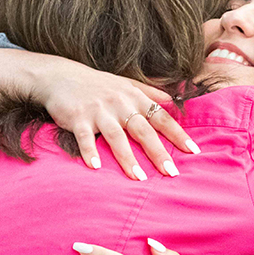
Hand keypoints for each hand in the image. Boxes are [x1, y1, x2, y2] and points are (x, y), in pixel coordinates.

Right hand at [0, 49, 199, 179]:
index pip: (161, 117)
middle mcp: (119, 104)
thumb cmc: (97, 84)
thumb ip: (149, 92)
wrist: (60, 76)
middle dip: (158, 152)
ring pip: (117, 137)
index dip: (177, 134)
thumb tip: (173, 99)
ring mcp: (99, 111)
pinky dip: (89, 152)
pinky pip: (85, 138)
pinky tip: (95, 167)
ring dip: (128, 158)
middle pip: (143, 130)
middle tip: (171, 172)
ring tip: (139, 178)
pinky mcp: (78, 118)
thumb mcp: (125, 83)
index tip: (193, 150)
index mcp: (134, 97)